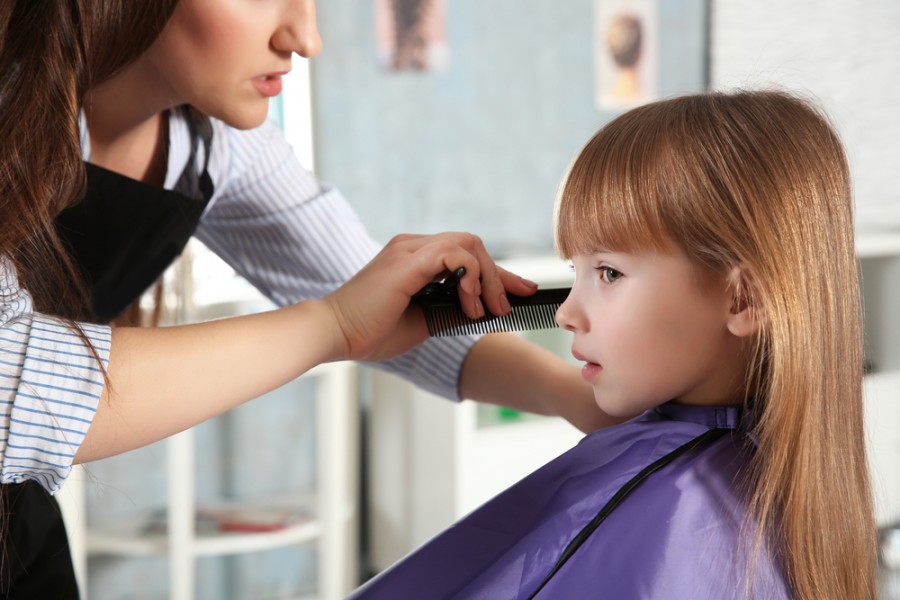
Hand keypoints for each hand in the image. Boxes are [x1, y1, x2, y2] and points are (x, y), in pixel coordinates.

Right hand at [323, 232, 537, 361]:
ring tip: (490, 309)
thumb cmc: (371, 331)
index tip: (521, 291)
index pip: (465, 255)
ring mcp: (409, 250)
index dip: (496, 274)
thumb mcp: (422, 320)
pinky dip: (470, 277)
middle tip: (510, 305)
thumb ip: (449, 308)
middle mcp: (412, 246)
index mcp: (414, 258)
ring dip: (487, 277)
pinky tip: (469, 303)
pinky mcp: (407, 260)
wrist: (335, 333)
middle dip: (500, 275)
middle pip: (472, 244)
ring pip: (468, 244)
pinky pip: (453, 254)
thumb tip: (482, 310)